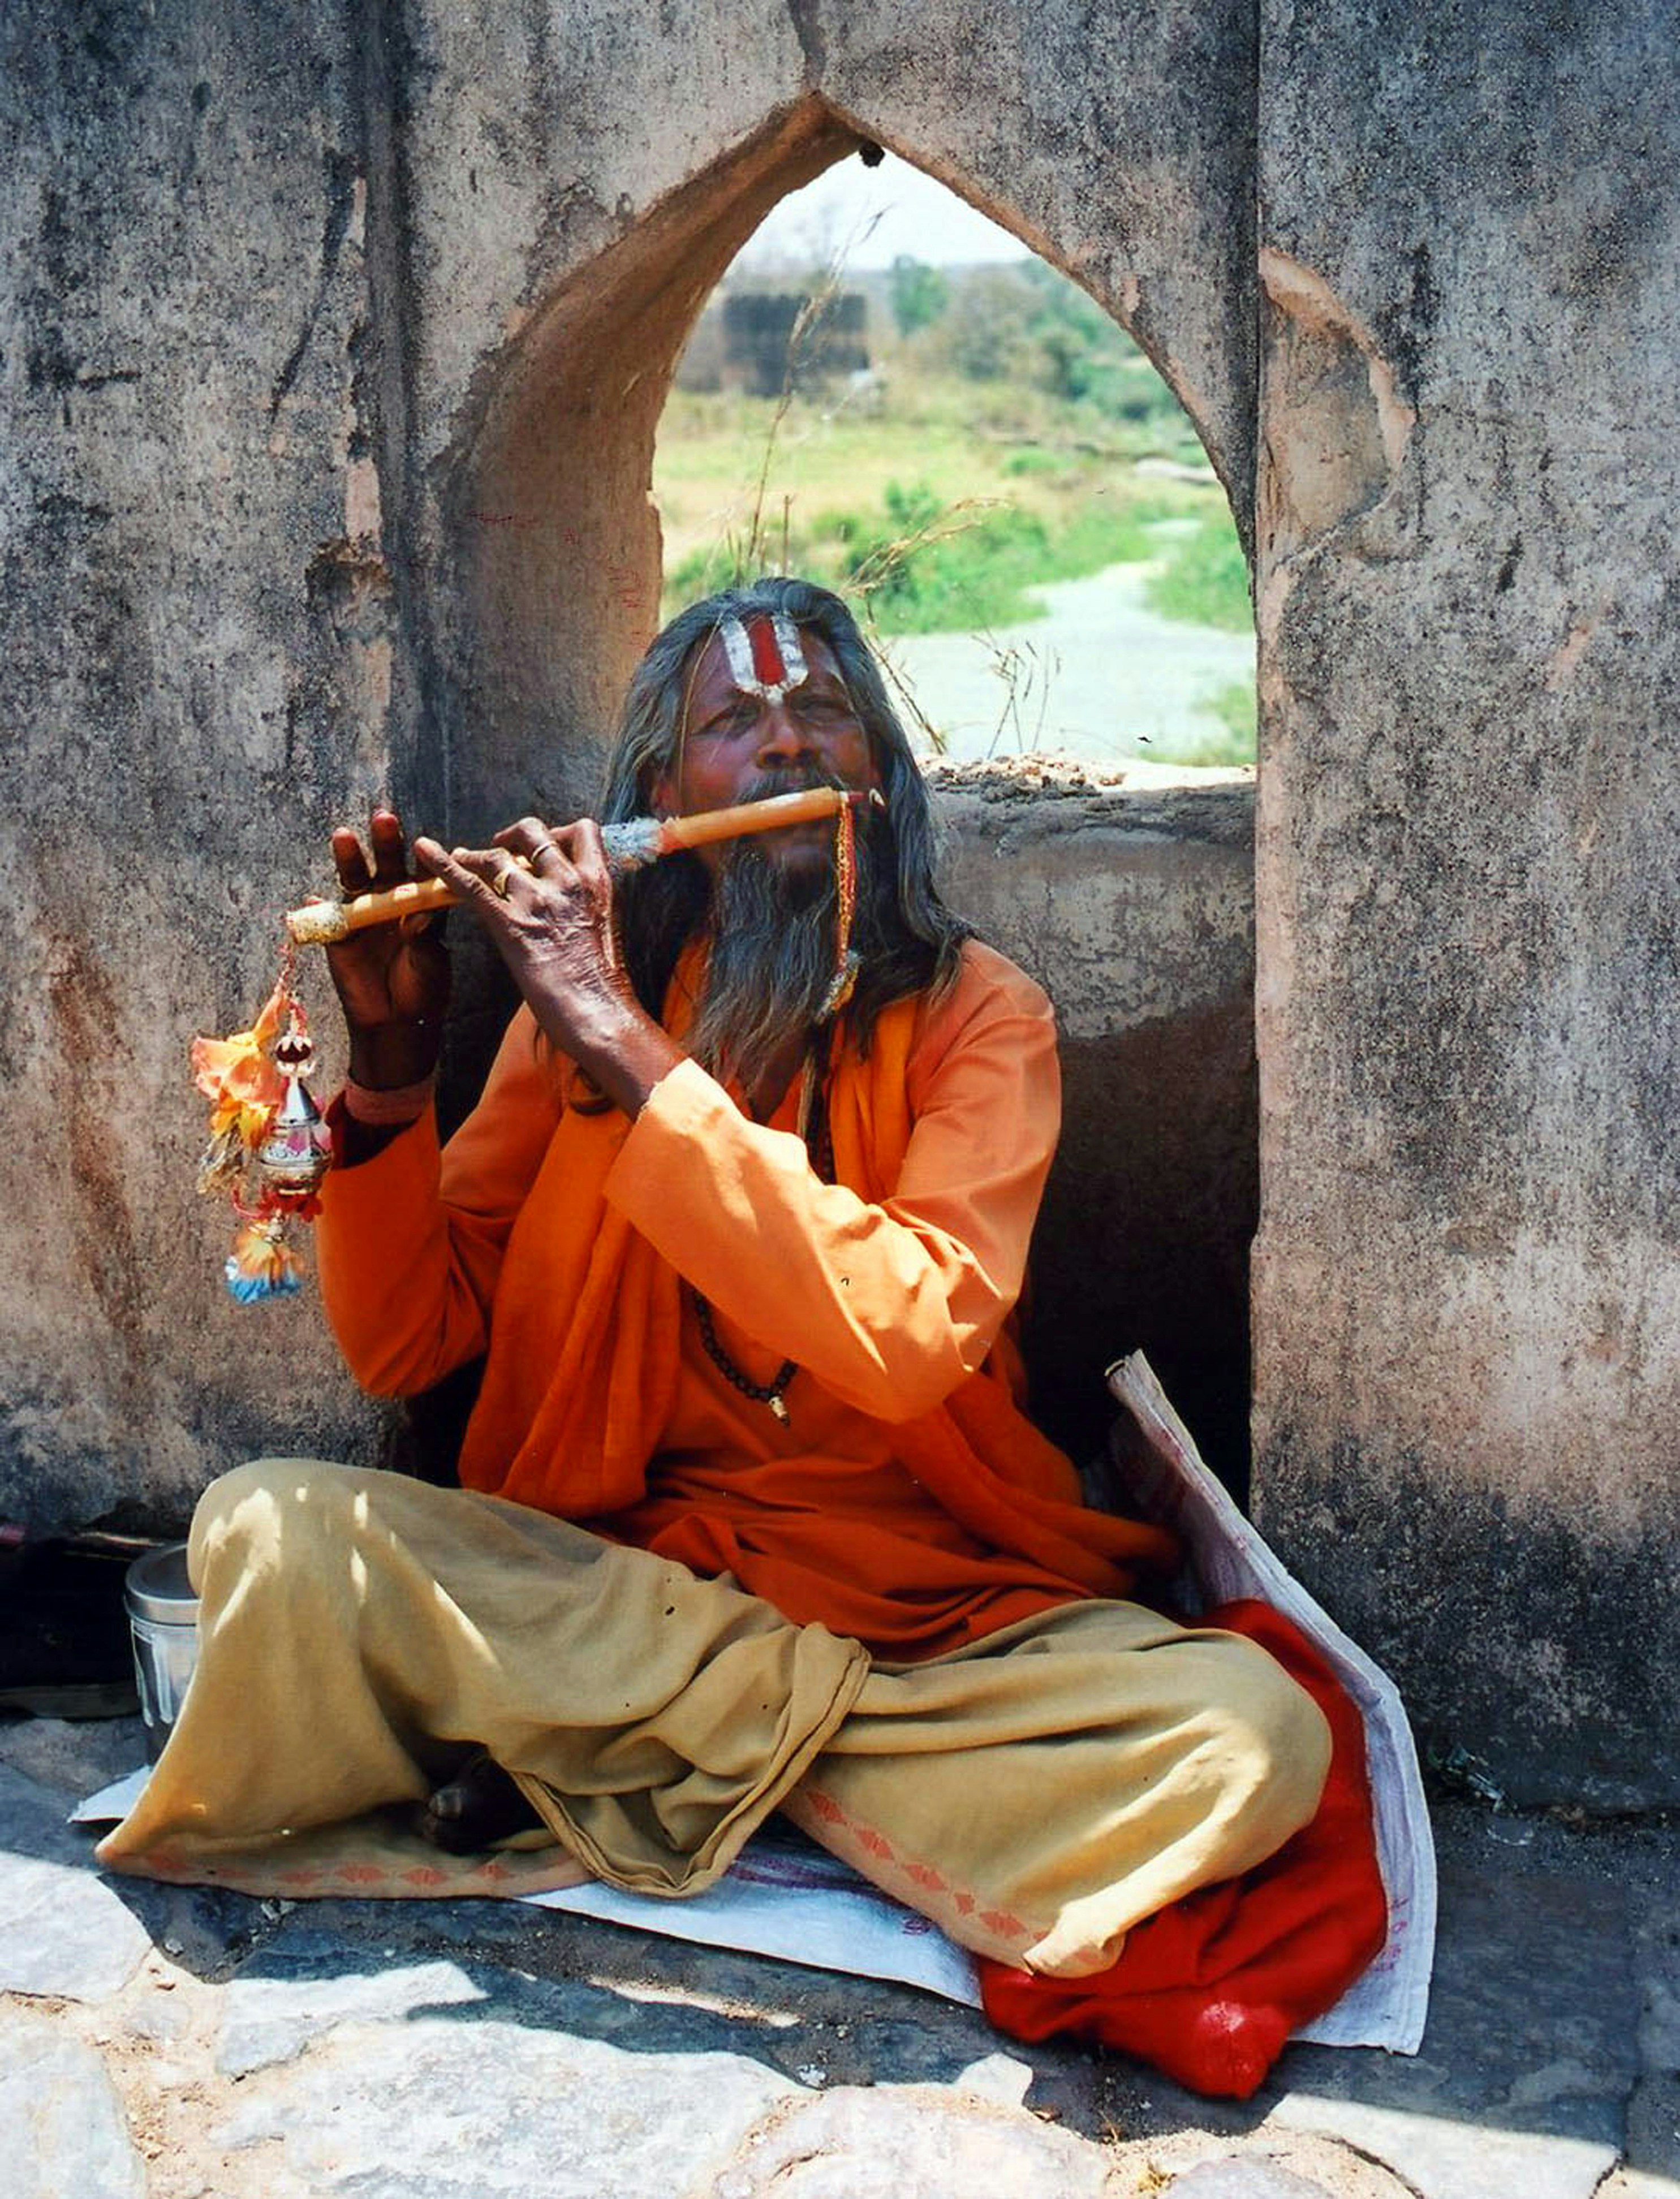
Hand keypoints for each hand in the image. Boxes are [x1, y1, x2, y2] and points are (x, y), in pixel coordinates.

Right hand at [323, 809, 449, 1088]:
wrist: (397, 1020)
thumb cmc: (424, 988)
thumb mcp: (431, 963)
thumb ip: (424, 938)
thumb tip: (418, 916)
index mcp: (418, 904)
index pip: (421, 874)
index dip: (424, 858)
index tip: (428, 843)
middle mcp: (389, 901)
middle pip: (386, 865)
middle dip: (385, 842)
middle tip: (385, 818)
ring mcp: (362, 914)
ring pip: (354, 880)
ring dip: (349, 858)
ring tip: (343, 836)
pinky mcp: (338, 933)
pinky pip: (325, 918)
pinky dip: (316, 909)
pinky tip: (311, 899)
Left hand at [413, 816, 678, 1116]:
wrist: (600, 1013)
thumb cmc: (605, 984)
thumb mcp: (603, 929)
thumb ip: (585, 906)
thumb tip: (568, 902)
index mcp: (598, 883)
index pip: (582, 831)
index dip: (559, 832)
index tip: (546, 847)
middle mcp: (568, 882)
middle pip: (534, 832)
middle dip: (513, 836)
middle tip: (501, 848)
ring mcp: (538, 901)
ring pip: (497, 856)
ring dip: (476, 855)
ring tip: (461, 857)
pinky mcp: (510, 924)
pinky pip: (470, 885)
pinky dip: (444, 865)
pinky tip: (424, 851)